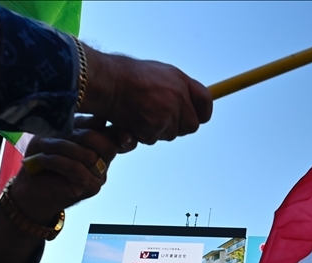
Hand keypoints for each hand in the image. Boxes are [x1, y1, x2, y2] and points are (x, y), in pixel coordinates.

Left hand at [10, 118, 123, 222]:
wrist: (29, 186)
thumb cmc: (43, 156)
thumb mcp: (59, 132)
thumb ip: (79, 124)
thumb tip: (97, 117)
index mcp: (100, 144)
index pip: (114, 132)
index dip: (106, 124)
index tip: (95, 118)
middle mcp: (104, 160)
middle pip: (108, 144)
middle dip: (82, 134)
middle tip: (58, 132)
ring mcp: (99, 176)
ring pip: (89, 156)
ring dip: (62, 147)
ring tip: (44, 145)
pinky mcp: (90, 188)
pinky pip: (77, 169)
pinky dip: (57, 161)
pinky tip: (43, 159)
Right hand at [83, 46, 211, 144]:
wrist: (105, 81)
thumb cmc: (125, 77)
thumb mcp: (157, 74)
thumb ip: (175, 89)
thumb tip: (188, 105)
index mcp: (180, 80)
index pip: (206, 100)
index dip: (203, 113)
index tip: (198, 117)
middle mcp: (178, 96)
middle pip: (192, 125)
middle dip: (178, 127)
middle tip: (161, 120)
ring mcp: (167, 112)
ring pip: (171, 134)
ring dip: (157, 130)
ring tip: (140, 114)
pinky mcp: (155, 126)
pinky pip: (154, 139)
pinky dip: (142, 134)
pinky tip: (131, 120)